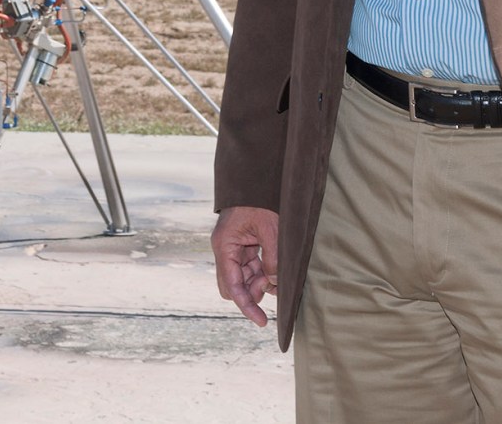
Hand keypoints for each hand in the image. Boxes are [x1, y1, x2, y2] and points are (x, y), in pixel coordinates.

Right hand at [213, 205, 279, 326]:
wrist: (258, 179)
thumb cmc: (261, 201)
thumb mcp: (271, 230)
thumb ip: (272, 259)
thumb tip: (274, 282)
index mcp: (225, 246)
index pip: (232, 287)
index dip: (247, 307)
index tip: (262, 322)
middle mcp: (225, 249)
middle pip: (233, 286)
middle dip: (252, 292)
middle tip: (273, 285)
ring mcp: (233, 247)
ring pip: (242, 278)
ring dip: (259, 282)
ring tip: (277, 276)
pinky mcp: (243, 245)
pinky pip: (249, 267)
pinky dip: (261, 273)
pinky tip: (274, 270)